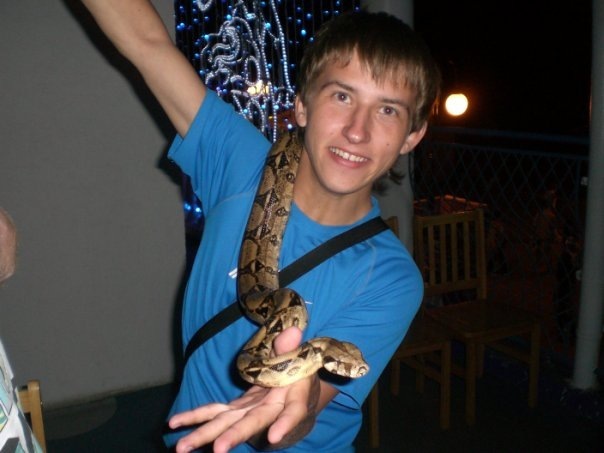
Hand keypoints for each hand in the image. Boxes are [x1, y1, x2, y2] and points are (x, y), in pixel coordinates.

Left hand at [168, 327, 320, 452]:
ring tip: (181, 447)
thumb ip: (291, 347)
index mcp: (292, 397)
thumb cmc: (302, 370)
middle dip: (234, 436)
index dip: (285, 423)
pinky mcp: (236, 409)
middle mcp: (270, 409)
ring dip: (204, 435)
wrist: (298, 387)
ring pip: (226, 424)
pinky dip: (196, 417)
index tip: (273, 437)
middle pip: (251, 423)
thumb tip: (291, 331)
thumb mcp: (301, 357)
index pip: (292, 412)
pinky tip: (175, 423)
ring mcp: (249, 411)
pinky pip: (214, 412)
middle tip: (218, 449)